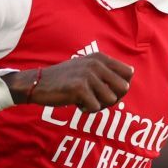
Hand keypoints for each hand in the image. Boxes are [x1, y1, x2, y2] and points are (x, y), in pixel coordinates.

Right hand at [4, 52, 132, 112]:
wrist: (39, 84)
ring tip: (85, 99)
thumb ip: (107, 73)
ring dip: (99, 105)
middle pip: (124, 88)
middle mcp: (96, 64)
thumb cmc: (66, 80)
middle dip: (113, 98)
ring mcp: (88, 75)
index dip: (121, 86)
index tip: (108, 90)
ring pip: (111, 100)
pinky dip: (87, 110)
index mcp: (100, 58)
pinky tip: (76, 103)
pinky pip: (96, 108)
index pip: (128, 73)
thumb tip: (127, 85)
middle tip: (97, 98)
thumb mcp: (87, 69)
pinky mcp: (80, 88)